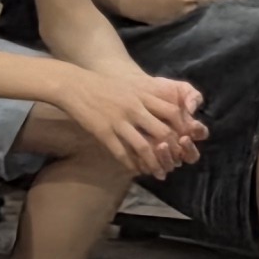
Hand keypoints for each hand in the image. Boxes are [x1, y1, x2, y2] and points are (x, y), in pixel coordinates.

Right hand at [59, 58, 197, 175]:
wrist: (75, 85)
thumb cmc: (103, 86)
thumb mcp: (129, 87)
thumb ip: (146, 98)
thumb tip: (165, 114)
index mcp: (142, 95)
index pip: (172, 112)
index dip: (182, 128)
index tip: (183, 140)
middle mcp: (134, 108)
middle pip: (162, 132)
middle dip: (172, 150)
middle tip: (175, 162)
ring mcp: (118, 121)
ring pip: (144, 146)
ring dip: (154, 163)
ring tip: (158, 173)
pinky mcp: (103, 131)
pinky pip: (121, 152)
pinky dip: (130, 164)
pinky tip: (134, 170)